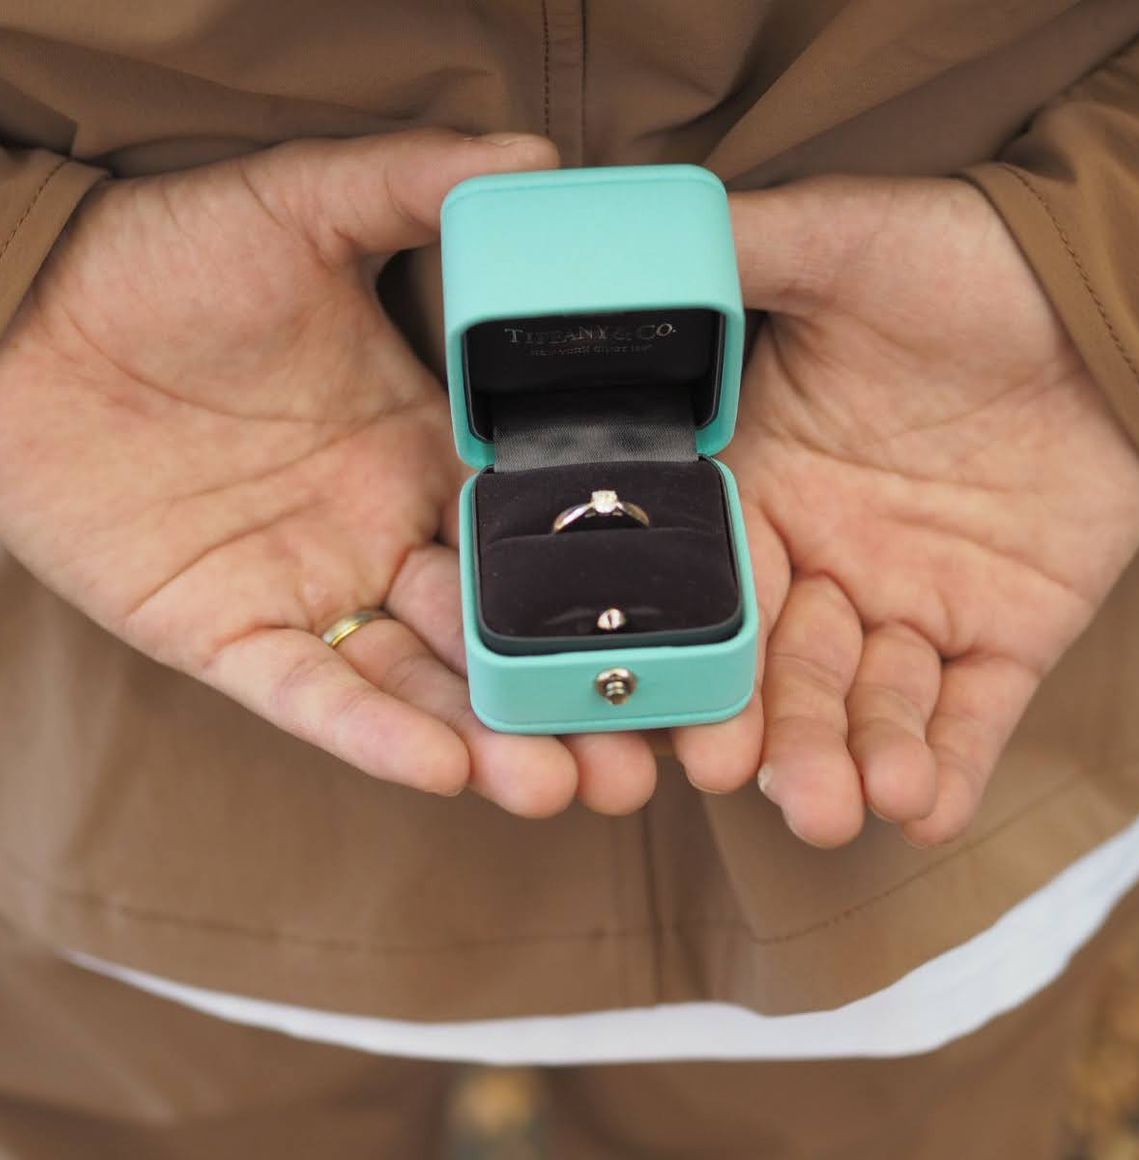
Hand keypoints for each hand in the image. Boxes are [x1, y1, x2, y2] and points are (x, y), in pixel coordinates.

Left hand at [0, 129, 659, 816]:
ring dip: (491, 736)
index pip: (533, 533)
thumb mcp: (299, 210)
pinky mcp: (229, 637)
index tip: (679, 631)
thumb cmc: (163, 261)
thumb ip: (410, 185)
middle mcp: (386, 533)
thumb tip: (538, 163)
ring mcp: (313, 592)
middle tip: (641, 756)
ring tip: (562, 783)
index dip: (600, 588)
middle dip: (566, 698)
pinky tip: (445, 766)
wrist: (22, 313)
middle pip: (494, 634)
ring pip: (420, 685)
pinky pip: (311, 695)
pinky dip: (373, 735)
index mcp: (426, 451)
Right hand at [674, 176, 1138, 845]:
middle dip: (776, 732)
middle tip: (771, 783)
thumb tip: (621, 249)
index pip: (712, 585)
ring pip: (866, 703)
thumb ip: (738, 256)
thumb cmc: (964, 259)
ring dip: (853, 759)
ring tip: (850, 803)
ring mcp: (910, 601)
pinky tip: (922, 808)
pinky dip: (947, 764)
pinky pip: (969, 712)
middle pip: (782, 666)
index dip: (698, 651)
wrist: (1105, 291)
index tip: (687, 712)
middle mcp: (820, 557)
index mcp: (760, 484)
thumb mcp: (842, 240)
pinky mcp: (1002, 633)